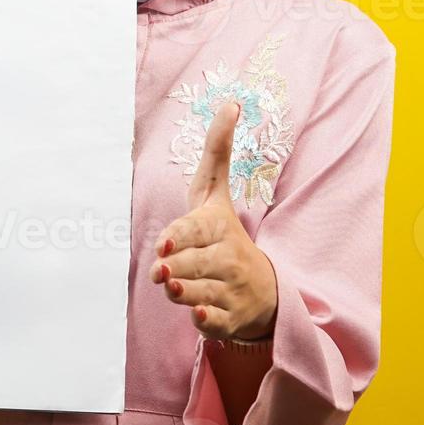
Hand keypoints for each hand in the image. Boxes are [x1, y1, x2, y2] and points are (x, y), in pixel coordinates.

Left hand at [150, 102, 278, 341]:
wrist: (264, 287)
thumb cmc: (224, 233)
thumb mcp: (216, 192)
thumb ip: (218, 150)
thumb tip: (230, 102)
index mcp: (219, 227)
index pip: (195, 231)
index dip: (179, 238)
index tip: (163, 245)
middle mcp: (229, 258)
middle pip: (193, 265)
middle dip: (175, 269)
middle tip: (160, 273)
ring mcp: (231, 290)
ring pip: (198, 292)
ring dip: (181, 293)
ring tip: (171, 287)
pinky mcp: (230, 319)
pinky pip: (213, 322)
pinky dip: (205, 321)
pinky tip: (198, 315)